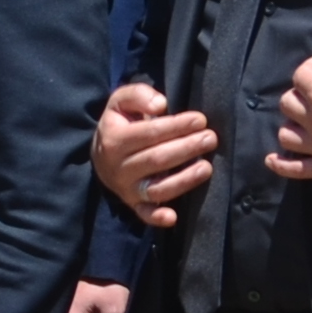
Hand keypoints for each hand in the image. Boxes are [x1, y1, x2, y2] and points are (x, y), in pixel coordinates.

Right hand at [91, 80, 215, 221]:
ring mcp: (126, 188)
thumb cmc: (120, 124)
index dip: (177, 126)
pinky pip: (144, 214)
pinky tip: (172, 217)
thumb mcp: (121, 101)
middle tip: (210, 139)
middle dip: (187, 148)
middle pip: (157, 159)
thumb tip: (160, 105)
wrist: (100, 154)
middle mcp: (118, 167)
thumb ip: (138, 95)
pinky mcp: (133, 204)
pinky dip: (157, 217)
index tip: (200, 120)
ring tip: (207, 167)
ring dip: (184, 180)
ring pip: (156, 188)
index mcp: (114, 140)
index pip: (150, 133)